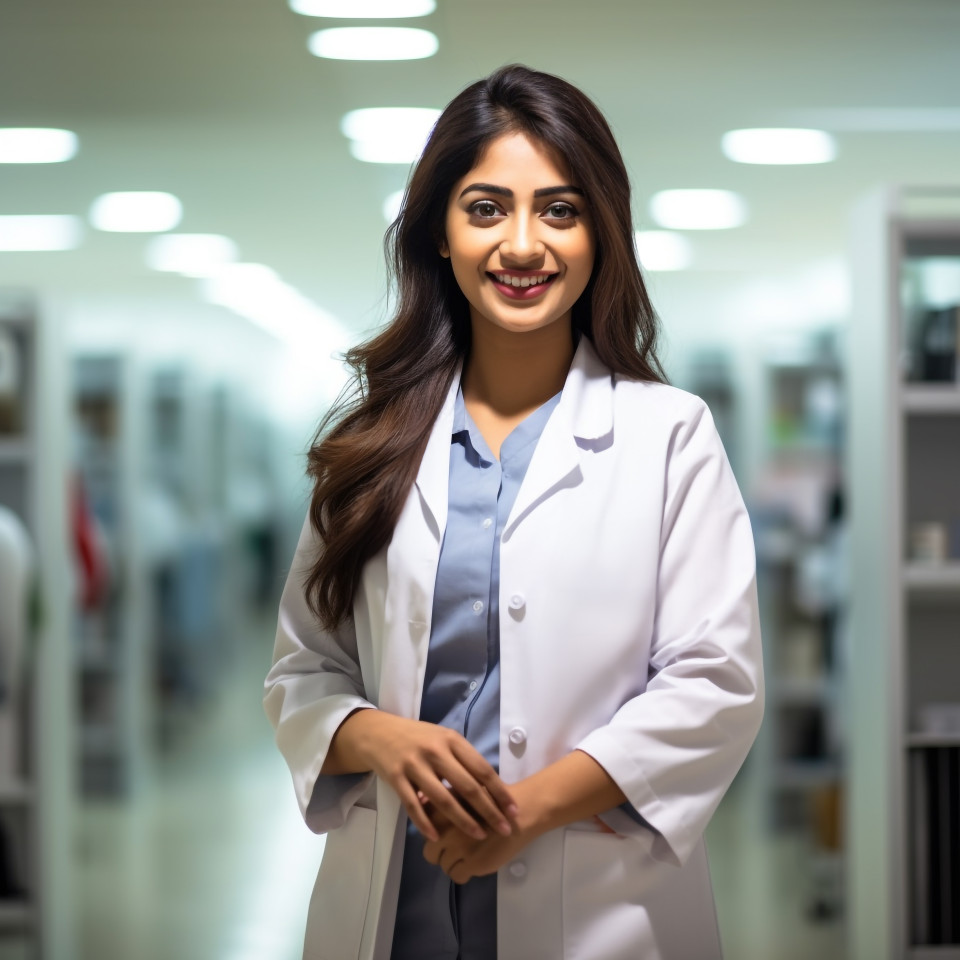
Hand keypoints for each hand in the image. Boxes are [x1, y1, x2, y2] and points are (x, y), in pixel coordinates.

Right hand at [330, 710, 516, 841]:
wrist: (379, 732)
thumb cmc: (419, 737)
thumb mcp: (443, 738)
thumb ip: (463, 758)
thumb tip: (491, 786)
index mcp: (451, 740)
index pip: (482, 769)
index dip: (499, 792)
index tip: (513, 810)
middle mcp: (435, 751)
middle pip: (467, 786)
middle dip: (489, 810)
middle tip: (504, 829)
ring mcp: (414, 764)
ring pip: (443, 799)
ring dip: (463, 820)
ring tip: (479, 836)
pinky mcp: (396, 777)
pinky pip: (413, 806)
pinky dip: (426, 823)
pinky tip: (437, 836)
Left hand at [422, 785, 545, 883]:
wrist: (520, 812)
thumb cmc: (492, 799)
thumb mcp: (464, 791)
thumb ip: (443, 800)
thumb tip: (421, 803)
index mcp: (441, 810)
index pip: (426, 831)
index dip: (436, 834)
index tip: (447, 833)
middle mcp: (445, 830)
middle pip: (430, 853)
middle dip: (441, 852)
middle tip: (456, 847)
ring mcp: (457, 849)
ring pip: (444, 866)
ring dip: (453, 862)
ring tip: (468, 854)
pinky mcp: (471, 864)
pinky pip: (457, 876)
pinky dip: (463, 872)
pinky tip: (474, 862)